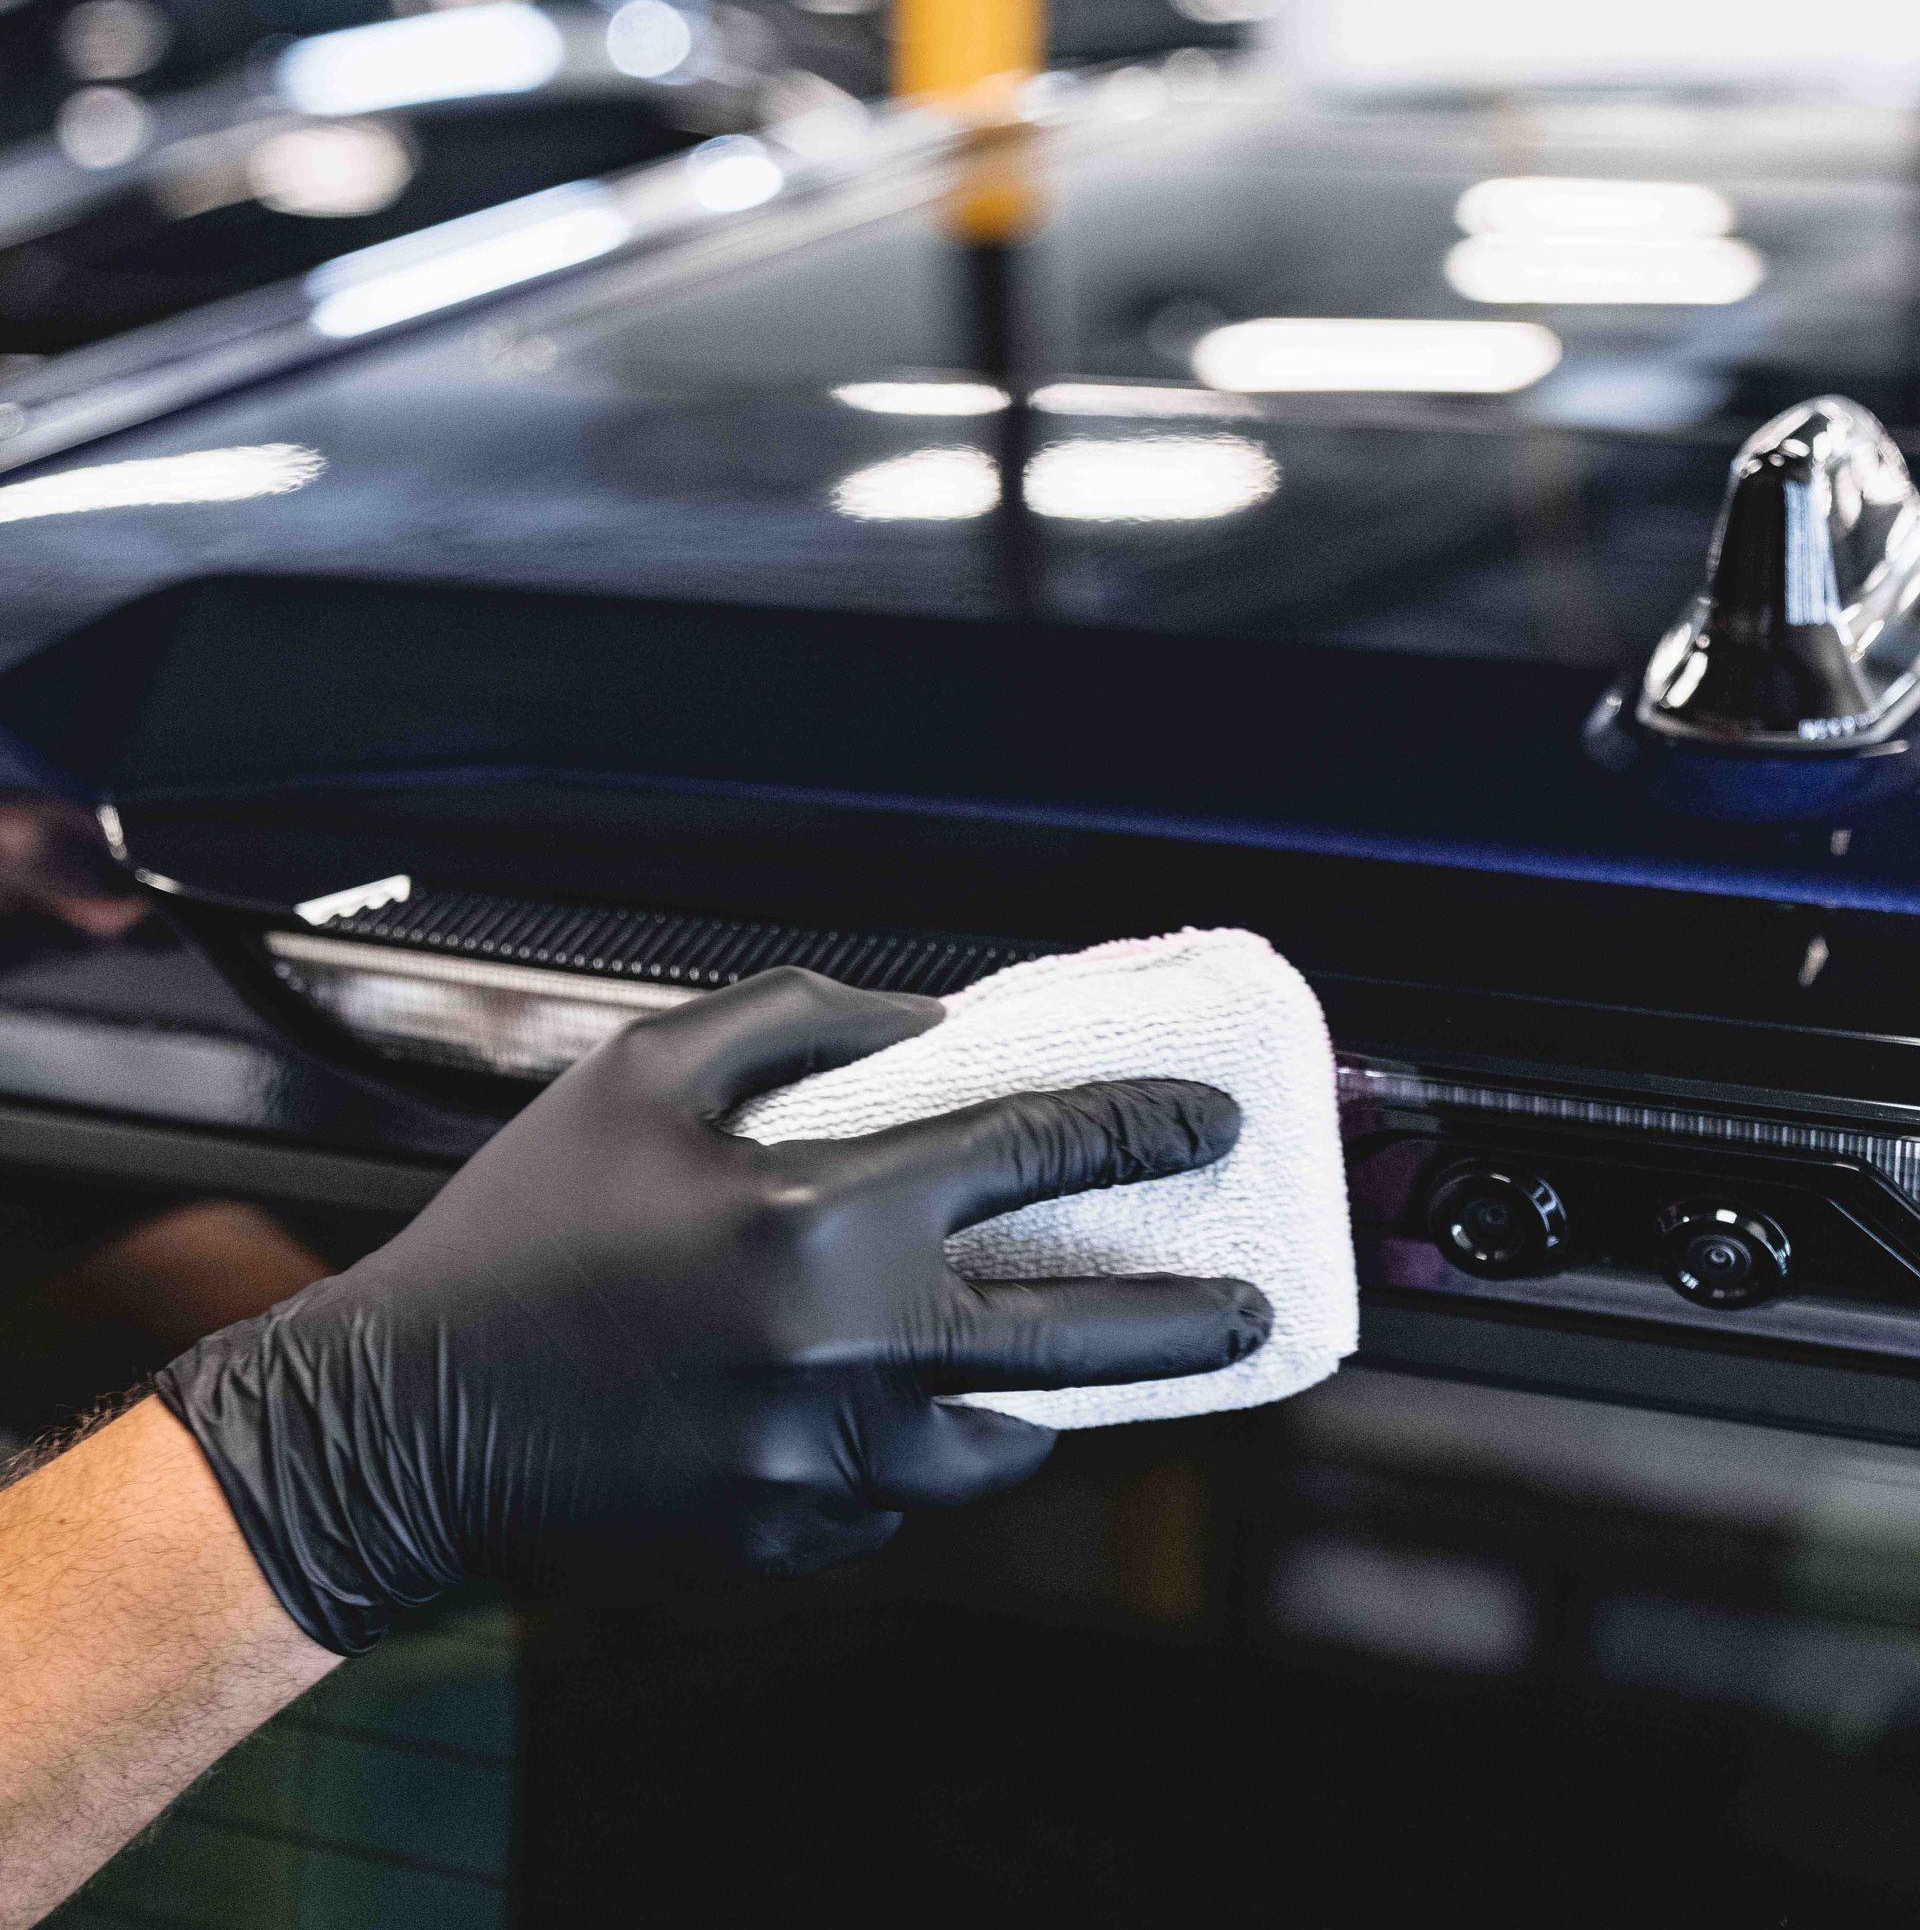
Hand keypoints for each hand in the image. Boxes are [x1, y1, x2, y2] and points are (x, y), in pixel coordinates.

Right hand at [158, 969, 1267, 1654]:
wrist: (418, 1407)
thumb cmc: (529, 1220)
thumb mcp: (646, 1070)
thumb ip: (802, 1022)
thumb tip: (936, 1026)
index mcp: (818, 1217)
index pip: (1031, 1154)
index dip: (1138, 1128)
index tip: (1210, 1124)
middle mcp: (842, 1350)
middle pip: (1073, 1336)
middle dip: (1185, 1320)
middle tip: (1250, 1308)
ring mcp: (820, 1460)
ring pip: (996, 1440)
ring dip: (1043, 1399)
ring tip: (1057, 1370)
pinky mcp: (787, 1529)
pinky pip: (899, 1496)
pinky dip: (916, 1449)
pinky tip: (897, 1408)